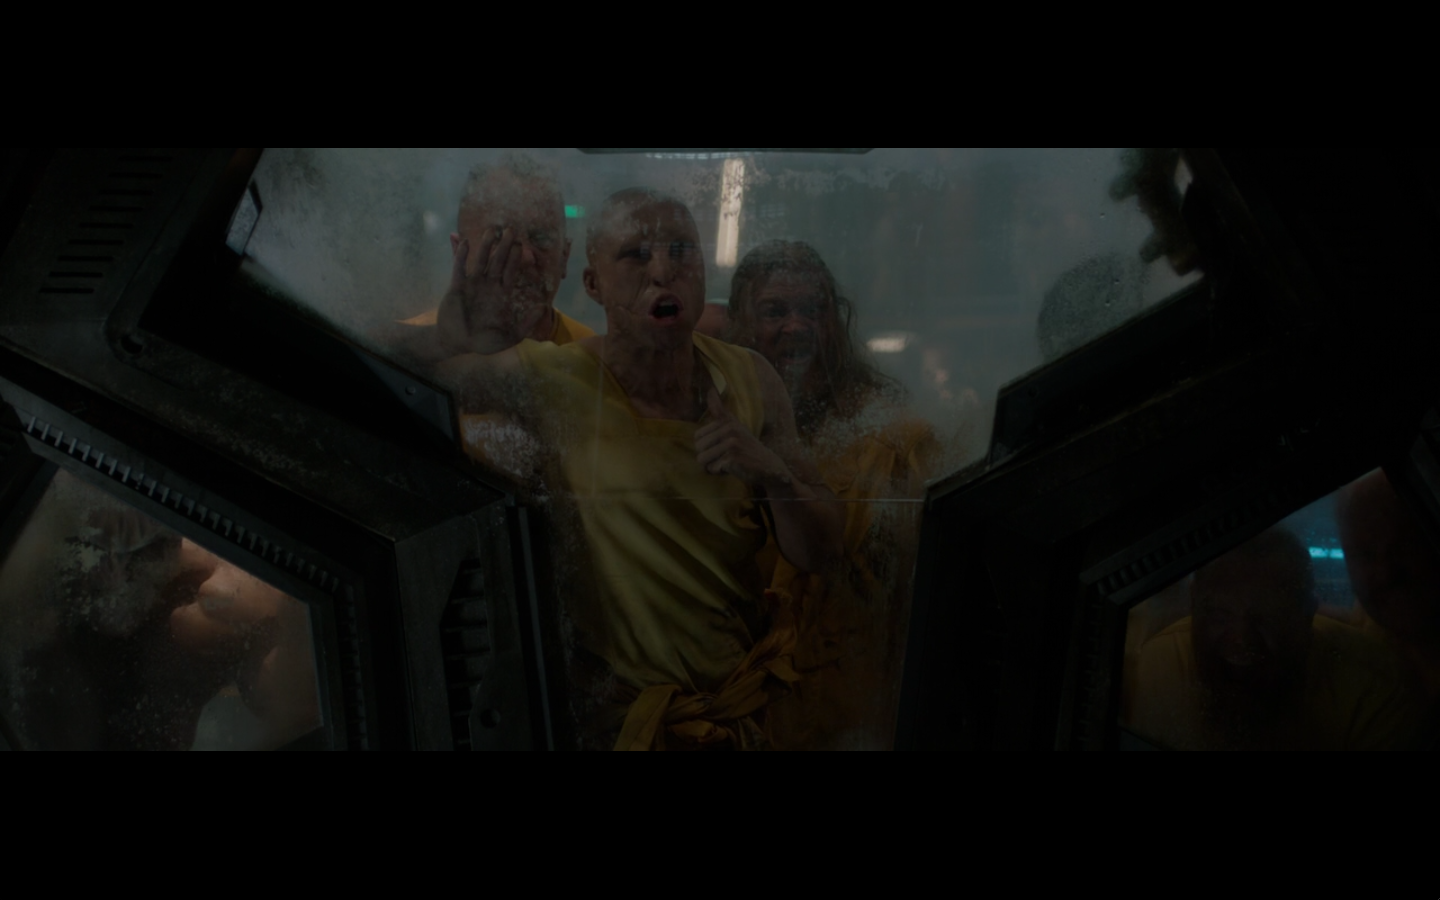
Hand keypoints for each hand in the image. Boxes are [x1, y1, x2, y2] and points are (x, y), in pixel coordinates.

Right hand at [441, 227, 547, 351]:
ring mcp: (472, 284)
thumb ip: (527, 323)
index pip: (510, 271)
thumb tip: (543, 307)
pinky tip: (466, 242)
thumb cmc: (484, 342)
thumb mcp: (510, 336)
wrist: (458, 343)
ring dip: (486, 245)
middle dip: (504, 246)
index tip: (522, 244)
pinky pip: (459, 268)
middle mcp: (488, 285)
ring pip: (481, 260)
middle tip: (511, 229)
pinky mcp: (457, 286)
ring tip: (491, 230)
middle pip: (498, 261)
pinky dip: (461, 255)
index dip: (516, 258)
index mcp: (501, 294)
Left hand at [695, 386, 790, 488]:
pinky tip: (735, 468)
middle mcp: (730, 429)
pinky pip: (712, 468)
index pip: (697, 436)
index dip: (706, 446)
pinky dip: (721, 472)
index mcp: (727, 422)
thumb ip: (720, 410)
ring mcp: (732, 443)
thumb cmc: (747, 448)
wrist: (769, 467)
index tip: (722, 446)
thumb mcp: (735, 426)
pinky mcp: (733, 458)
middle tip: (726, 456)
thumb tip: (710, 388)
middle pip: (698, 448)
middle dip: (708, 457)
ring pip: (702, 459)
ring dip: (713, 465)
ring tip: (729, 462)